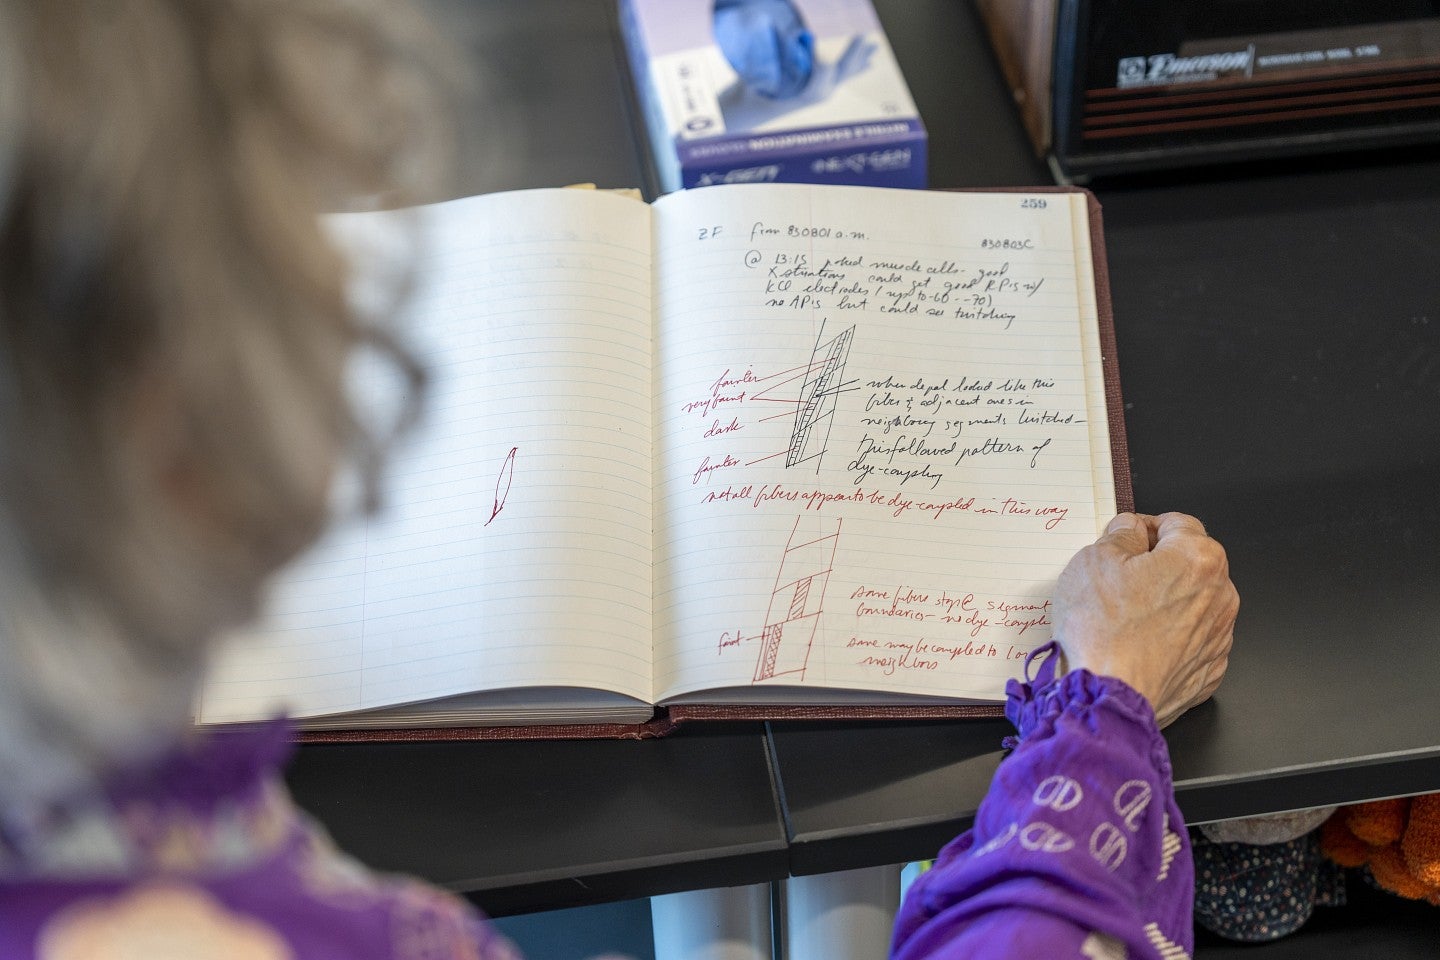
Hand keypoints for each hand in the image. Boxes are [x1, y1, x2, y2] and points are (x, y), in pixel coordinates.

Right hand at [1053, 512, 1237, 727]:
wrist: (1109, 696)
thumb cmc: (1103, 630)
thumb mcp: (1094, 559)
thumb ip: (1120, 533)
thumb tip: (1130, 530)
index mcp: (1199, 559)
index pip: (1177, 523)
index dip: (1145, 526)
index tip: (1126, 538)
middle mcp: (1221, 596)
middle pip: (1189, 565)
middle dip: (1158, 565)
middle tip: (1118, 579)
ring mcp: (1218, 638)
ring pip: (1192, 604)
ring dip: (1165, 603)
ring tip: (1125, 617)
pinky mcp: (1209, 671)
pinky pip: (1190, 641)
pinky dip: (1169, 638)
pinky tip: (1138, 643)